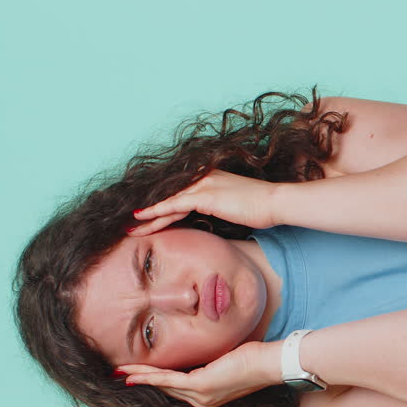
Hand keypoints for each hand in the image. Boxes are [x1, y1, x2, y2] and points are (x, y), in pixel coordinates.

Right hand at [117, 341, 278, 406]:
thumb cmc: (254, 359)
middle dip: (142, 379)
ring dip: (141, 376)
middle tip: (121, 374)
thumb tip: (197, 358)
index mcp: (208, 398)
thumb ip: (208, 364)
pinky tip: (135, 374)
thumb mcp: (226, 363)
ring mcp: (202, 396)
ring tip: (122, 372)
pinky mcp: (202, 385)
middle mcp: (203, 402)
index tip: (136, 376)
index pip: (176, 389)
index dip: (155, 381)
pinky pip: (169, 380)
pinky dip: (150, 376)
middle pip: (166, 388)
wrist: (269, 363)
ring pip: (164, 384)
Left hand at [129, 169, 279, 235]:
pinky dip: (156, 212)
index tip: (148, 217)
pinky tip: (142, 218)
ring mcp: (203, 185)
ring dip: (147, 215)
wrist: (276, 202)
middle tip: (132, 222)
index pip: (179, 194)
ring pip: (167, 201)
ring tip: (131, 227)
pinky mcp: (205, 196)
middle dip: (149, 211)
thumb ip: (221, 206)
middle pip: (169, 196)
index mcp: (209, 179)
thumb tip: (214, 216)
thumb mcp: (237, 205)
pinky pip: (173, 205)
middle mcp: (203, 178)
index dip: (162, 206)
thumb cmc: (262, 207)